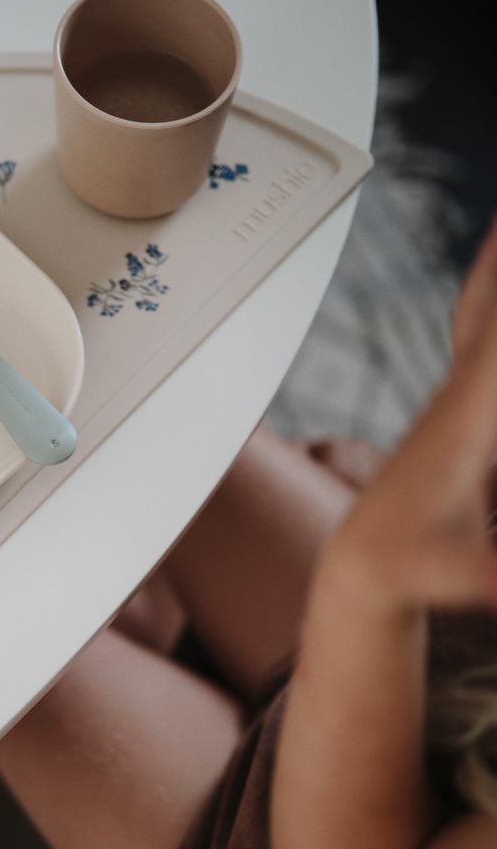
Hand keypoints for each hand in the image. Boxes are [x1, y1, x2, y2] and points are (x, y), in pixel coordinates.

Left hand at [327, 216, 496, 614]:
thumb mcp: (448, 576)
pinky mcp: (459, 417)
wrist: (364, 562)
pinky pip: (479, 343)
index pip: (493, 337)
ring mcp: (455, 404)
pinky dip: (491, 307)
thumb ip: (482, 578)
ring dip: (493, 270)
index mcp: (465, 416)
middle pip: (481, 307)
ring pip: (476, 319)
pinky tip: (493, 300)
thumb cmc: (404, 565)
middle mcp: (456, 396)